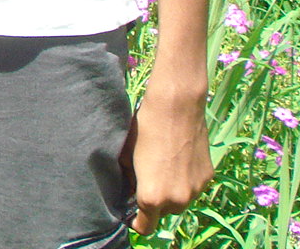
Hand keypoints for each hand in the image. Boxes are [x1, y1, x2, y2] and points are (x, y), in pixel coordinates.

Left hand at [126, 90, 212, 234]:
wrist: (176, 107)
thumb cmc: (144, 128)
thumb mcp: (126, 156)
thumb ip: (128, 180)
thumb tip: (128, 190)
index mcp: (152, 197)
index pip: (145, 227)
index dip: (136, 220)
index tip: (132, 209)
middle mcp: (177, 200)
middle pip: (163, 213)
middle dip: (154, 202)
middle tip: (146, 178)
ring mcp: (196, 190)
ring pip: (180, 201)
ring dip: (171, 192)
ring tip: (162, 165)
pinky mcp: (208, 178)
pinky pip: (193, 187)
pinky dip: (185, 180)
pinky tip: (177, 159)